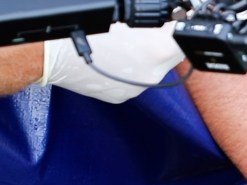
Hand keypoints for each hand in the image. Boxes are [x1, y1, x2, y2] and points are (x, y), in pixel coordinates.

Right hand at [40, 22, 183, 103]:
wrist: (47, 52)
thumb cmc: (80, 27)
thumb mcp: (122, 11)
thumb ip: (151, 15)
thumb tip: (170, 12)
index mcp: (157, 50)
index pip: (185, 36)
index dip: (180, 24)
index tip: (177, 17)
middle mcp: (152, 74)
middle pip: (172, 54)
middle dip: (165, 40)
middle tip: (151, 27)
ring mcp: (137, 88)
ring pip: (155, 67)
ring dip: (147, 54)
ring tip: (126, 40)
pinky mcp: (123, 96)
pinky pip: (137, 79)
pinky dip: (131, 67)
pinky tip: (115, 55)